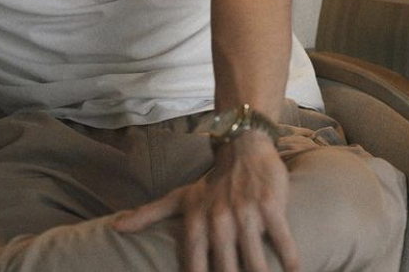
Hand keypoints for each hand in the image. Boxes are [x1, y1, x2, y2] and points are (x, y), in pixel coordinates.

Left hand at [112, 132, 298, 271]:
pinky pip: (283, 242)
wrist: (241, 148)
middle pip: (227, 270)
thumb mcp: (177, 198)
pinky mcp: (270, 208)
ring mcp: (245, 215)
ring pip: (256, 263)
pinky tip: (294, 271)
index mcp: (196, 222)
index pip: (194, 265)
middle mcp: (218, 221)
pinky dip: (290, 261)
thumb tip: (114, 228)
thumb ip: (146, 215)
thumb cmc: (209, 183)